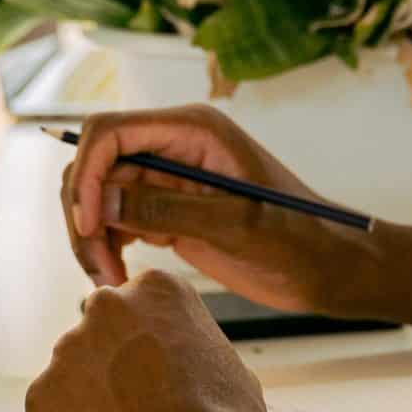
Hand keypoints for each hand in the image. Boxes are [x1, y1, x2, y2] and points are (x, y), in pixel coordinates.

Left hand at [24, 269, 296, 411]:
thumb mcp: (219, 359)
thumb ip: (180, 347)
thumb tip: (166, 364)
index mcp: (154, 288)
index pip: (136, 311)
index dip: (149, 352)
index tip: (161, 380)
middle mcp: (104, 306)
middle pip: (99, 337)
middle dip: (112, 370)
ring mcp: (66, 352)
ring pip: (72, 378)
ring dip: (90, 404)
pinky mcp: (39, 399)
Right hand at [58, 104, 411, 329]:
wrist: (327, 267)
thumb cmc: (297, 239)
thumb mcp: (235, 225)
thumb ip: (169, 211)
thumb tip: (105, 202)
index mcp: (194, 130)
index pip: (111, 132)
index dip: (88, 174)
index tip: (90, 226)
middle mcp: (174, 146)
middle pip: (95, 163)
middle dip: (84, 212)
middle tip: (99, 270)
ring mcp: (168, 179)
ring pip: (99, 195)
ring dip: (91, 235)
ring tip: (109, 281)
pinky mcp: (168, 210)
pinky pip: (116, 218)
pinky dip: (106, 245)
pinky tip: (119, 275)